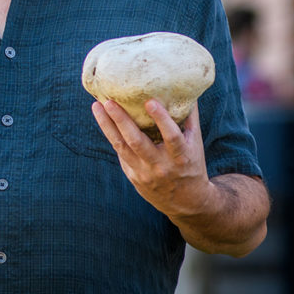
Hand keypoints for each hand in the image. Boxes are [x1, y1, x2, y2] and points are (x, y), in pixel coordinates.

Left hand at [91, 99, 210, 218]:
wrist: (186, 202)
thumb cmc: (192, 165)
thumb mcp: (196, 145)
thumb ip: (190, 119)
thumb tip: (187, 91)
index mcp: (181, 157)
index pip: (171, 137)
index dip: (161, 119)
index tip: (150, 102)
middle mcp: (161, 166)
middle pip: (137, 142)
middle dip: (121, 120)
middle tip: (109, 102)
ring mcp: (144, 172)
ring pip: (121, 147)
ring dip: (107, 125)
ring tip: (96, 107)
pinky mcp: (132, 176)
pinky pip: (120, 153)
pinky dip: (111, 135)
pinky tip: (103, 119)